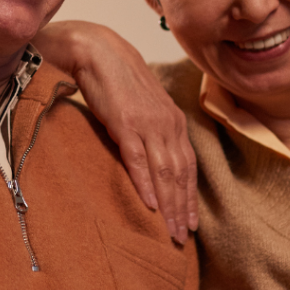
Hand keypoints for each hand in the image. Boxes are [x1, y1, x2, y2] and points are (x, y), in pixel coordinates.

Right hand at [34, 21, 197, 242]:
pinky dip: (146, 184)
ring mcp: (148, 123)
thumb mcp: (141, 108)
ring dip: (168, 205)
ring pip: (164, 172)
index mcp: (172, 121)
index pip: (188, 166)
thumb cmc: (116, 80)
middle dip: (182, 208)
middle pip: (180, 174)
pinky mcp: (125, 123)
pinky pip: (138, 159)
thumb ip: (150, 132)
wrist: (97, 50)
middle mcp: (167, 124)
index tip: (191, 224)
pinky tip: (150, 204)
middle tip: (182, 239)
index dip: (190, 197)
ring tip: (169, 231)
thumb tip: (151, 159)